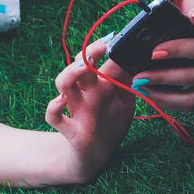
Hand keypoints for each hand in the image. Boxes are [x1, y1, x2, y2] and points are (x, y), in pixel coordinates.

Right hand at [45, 38, 134, 183]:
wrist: (96, 157)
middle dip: (90, 52)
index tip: (116, 36)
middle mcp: (85, 92)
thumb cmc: (110, 124)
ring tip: (85, 66)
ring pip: (63, 83)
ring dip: (71, 72)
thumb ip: (129, 82)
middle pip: (80, 64)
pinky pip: (53, 117)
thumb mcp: (125, 101)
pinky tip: (60, 102)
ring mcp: (76, 109)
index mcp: (99, 84)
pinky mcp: (70, 130)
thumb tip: (139, 57)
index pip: (99, 59)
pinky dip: (53, 108)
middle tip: (105, 44)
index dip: (106, 46)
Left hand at [132, 0, 193, 110]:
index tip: (153, 52)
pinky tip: (150, 94)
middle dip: (162, 77)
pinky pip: (190, 104)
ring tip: (140, 87)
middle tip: (138, 76)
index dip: (177, 50)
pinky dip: (169, 101)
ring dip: (162, 94)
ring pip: (191, 98)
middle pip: (193, 77)